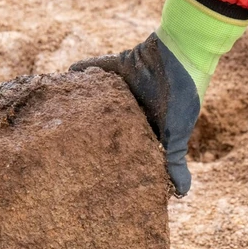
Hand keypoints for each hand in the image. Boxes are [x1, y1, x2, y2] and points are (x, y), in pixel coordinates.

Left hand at [71, 0, 247, 195]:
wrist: (184, 54)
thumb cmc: (183, 98)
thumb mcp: (177, 135)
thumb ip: (173, 162)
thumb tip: (182, 194)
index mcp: (148, 126)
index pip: (128, 145)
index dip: (113, 157)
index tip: (95, 172)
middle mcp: (135, 108)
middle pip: (108, 125)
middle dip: (93, 136)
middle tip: (70, 151)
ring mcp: (125, 87)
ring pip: (99, 99)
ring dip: (85, 106)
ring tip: (63, 120)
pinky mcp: (119, 66)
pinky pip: (96, 68)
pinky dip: (83, 70)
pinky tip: (66, 77)